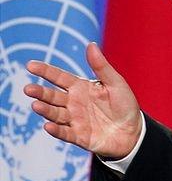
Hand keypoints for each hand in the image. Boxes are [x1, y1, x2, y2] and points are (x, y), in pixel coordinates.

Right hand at [23, 42, 141, 158]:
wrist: (134, 132)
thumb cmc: (125, 105)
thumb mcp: (115, 83)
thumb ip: (101, 66)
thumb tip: (90, 44)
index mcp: (80, 88)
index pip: (59, 77)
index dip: (45, 71)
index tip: (30, 65)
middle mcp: (73, 103)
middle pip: (53, 96)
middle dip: (40, 93)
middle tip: (28, 89)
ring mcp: (75, 120)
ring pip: (55, 114)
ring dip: (46, 110)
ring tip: (36, 105)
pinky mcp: (79, 136)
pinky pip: (65, 133)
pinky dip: (56, 130)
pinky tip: (48, 126)